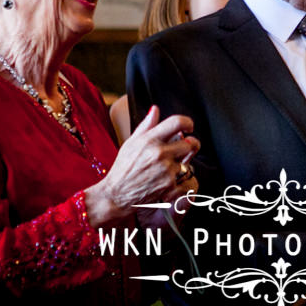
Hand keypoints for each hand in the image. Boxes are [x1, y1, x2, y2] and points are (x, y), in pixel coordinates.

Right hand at [86, 105, 198, 226]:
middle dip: (187, 146)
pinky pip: (182, 177)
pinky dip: (176, 179)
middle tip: (181, 150)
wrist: (116, 195)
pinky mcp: (169, 185)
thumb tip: (155, 109)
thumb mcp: (131, 143)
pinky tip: (163, 180)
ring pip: (186, 162)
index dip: (187, 123)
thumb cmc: (123, 168)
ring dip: (179, 164)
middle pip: (188, 143)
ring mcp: (166, 170)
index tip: (189, 127)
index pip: (177, 122)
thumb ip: (146, 125)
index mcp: (149, 139)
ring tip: (164, 169)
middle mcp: (159, 153)